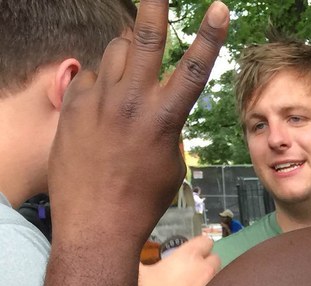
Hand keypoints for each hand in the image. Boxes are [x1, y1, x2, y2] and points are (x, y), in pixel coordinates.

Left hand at [47, 0, 228, 252]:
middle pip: (143, 36)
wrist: (97, 222)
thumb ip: (167, 128)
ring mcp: (99, 100)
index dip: (210, 35)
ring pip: (115, 51)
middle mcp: (131, 102)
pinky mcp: (73, 104)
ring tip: (131, 72)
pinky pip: (91, 78)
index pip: (194, 68)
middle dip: (153, 6)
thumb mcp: (170, 166)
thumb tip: (157, 105)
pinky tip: (103, 112)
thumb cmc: (142, 201)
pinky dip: (101, 86)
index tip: (220, 8)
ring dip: (127, 52)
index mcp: (164, 119)